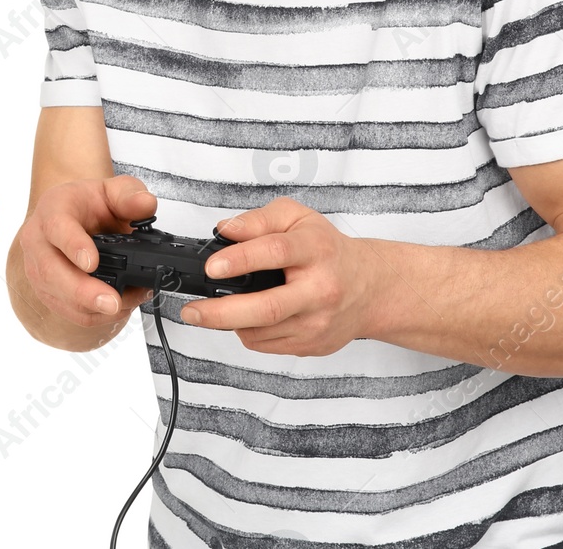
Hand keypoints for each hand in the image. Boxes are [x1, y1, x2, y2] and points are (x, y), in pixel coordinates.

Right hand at [18, 174, 157, 332]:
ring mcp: (38, 269)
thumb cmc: (89, 204)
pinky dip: (93, 315)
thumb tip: (145, 204)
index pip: (57, 227)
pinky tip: (117, 308)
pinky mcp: (47, 291)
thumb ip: (130, 195)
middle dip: (83, 291)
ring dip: (91, 308)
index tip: (92, 262)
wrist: (75, 218)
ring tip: (124, 306)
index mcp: (53, 209)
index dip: (74, 246)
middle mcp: (38, 240)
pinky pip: (67, 311)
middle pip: (50, 271)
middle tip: (112, 302)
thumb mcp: (113, 190)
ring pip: (58, 297)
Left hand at [180, 196, 381, 356]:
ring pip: (263, 332)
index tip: (211, 266)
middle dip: (222, 312)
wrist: (369, 288)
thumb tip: (225, 230)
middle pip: (267, 308)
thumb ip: (259, 220)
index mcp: (316, 249)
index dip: (241, 259)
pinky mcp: (313, 345)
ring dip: (230, 323)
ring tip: (213, 311)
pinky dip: (248, 332)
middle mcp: (320, 289)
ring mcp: (318, 322)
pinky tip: (245, 318)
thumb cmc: (328, 250)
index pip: (276, 252)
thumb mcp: (297, 218)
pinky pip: (268, 345)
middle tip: (192, 311)